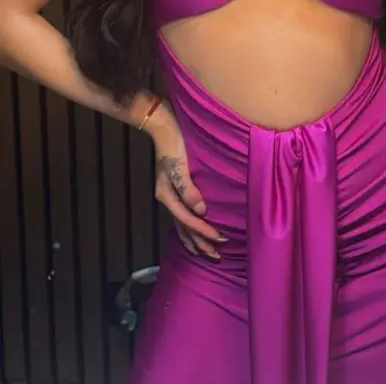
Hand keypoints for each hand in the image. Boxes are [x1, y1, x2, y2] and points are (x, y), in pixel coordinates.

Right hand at [147, 103, 226, 259]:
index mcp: (167, 196)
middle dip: (200, 243)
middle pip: (184, 229)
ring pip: (182, 226)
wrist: (164, 130)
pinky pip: (182, 218)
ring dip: (195, 241)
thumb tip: (200, 211)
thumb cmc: (174, 146)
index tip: (220, 239)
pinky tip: (194, 235)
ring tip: (207, 253)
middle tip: (217, 256)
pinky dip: (189, 230)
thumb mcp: (179, 165)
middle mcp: (167, 200)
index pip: (188, 220)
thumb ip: (188, 188)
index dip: (204, 231)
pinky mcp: (175, 192)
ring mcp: (170, 197)